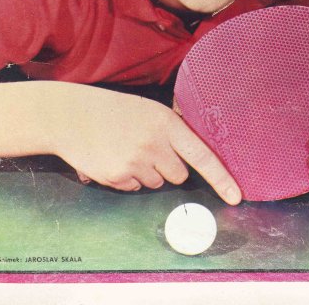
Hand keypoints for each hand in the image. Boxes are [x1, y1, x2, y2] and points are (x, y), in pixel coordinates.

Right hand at [64, 88, 241, 203]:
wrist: (72, 116)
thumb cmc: (113, 111)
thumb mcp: (148, 110)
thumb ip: (171, 130)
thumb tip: (192, 154)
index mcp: (166, 123)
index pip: (202, 155)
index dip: (221, 179)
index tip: (236, 197)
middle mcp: (154, 144)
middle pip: (179, 175)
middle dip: (169, 167)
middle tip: (148, 149)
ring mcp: (136, 163)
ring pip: (156, 183)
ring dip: (146, 173)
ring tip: (126, 149)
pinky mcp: (117, 178)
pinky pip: (134, 189)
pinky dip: (127, 179)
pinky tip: (114, 159)